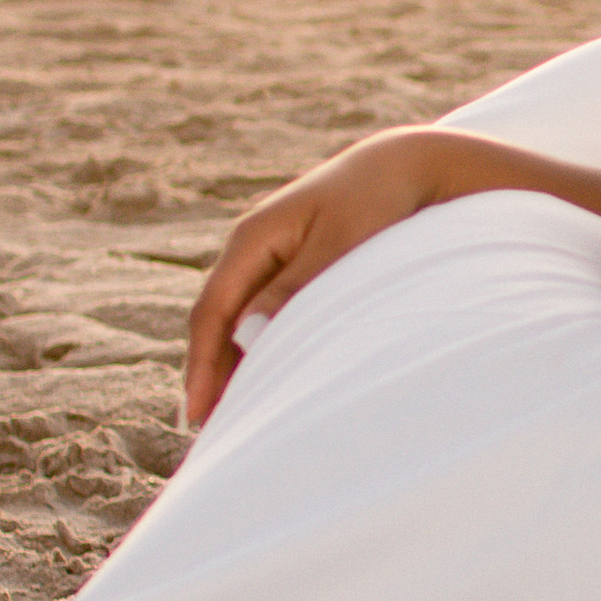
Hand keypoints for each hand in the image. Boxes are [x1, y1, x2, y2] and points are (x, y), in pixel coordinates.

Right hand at [182, 129, 460, 427]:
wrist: (402, 167)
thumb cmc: (376, 204)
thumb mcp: (340, 245)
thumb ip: (297, 287)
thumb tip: (247, 332)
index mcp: (252, 238)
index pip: (212, 311)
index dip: (201, 365)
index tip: (198, 413)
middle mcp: (250, 247)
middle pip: (218, 320)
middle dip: (209, 374)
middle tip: (208, 433)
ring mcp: (268, 256)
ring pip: (239, 320)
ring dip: (233, 365)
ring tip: (232, 419)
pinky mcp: (290, 266)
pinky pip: (262, 314)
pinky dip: (259, 347)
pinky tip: (264, 380)